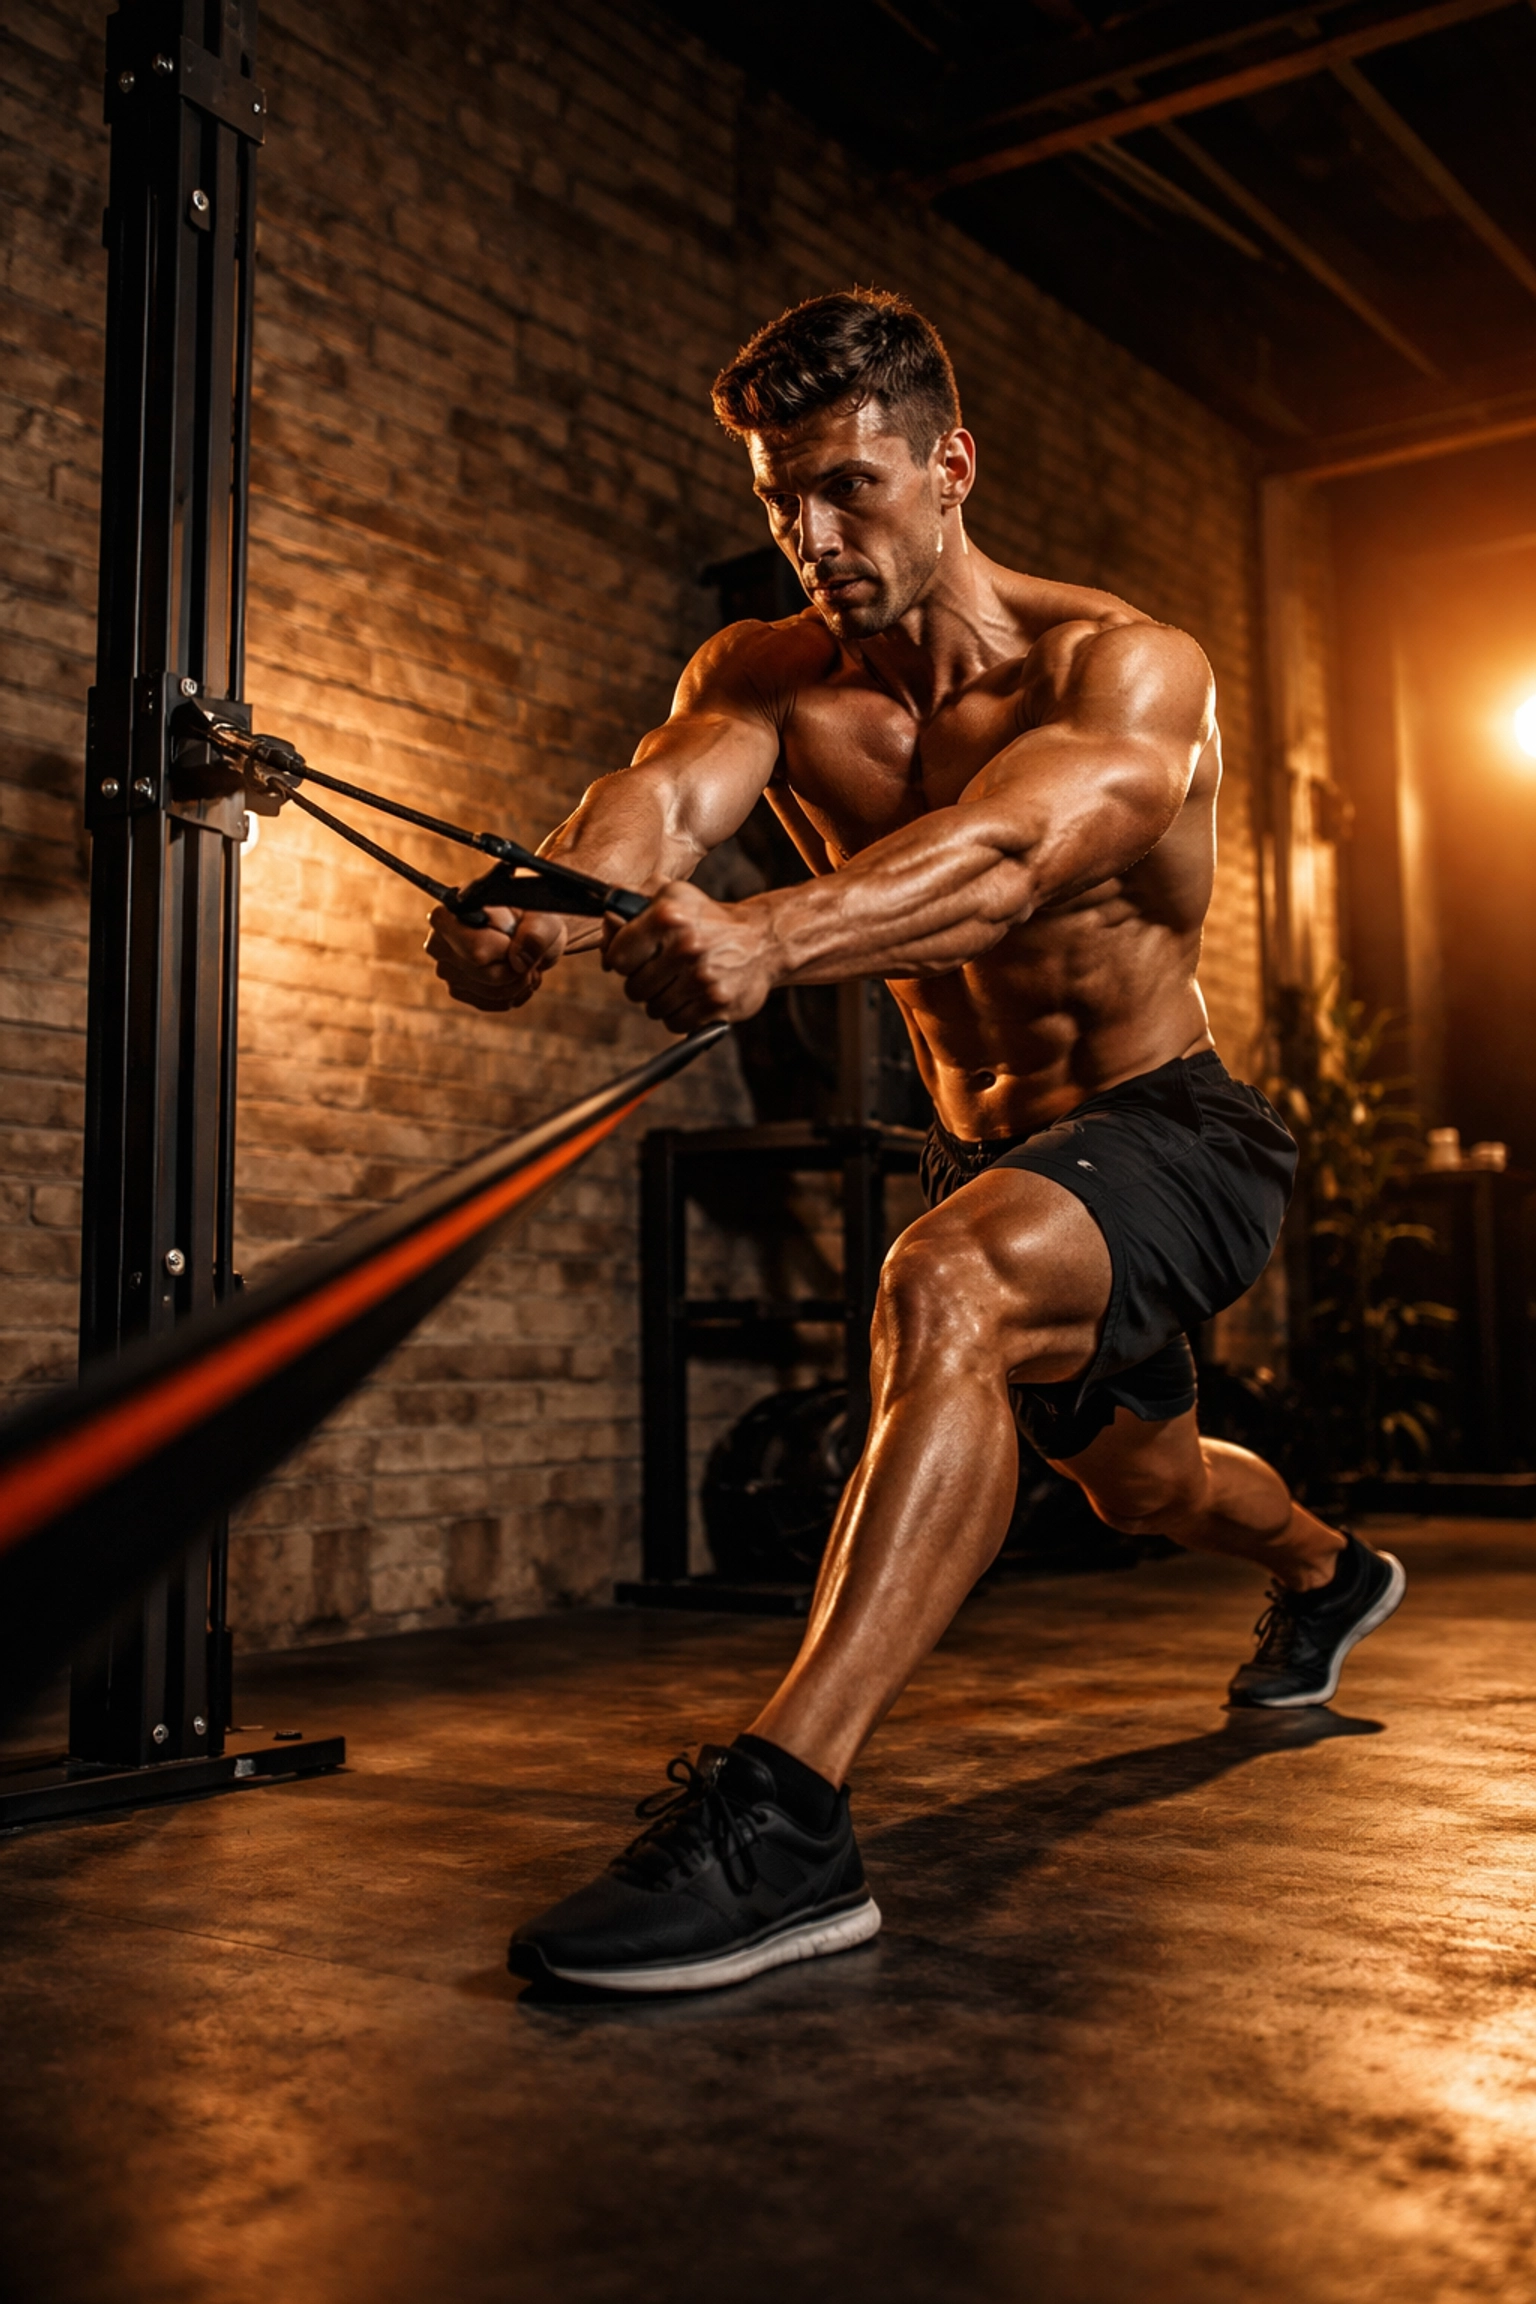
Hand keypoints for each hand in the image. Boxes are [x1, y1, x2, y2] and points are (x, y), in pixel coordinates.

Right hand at [424, 902, 566, 1010]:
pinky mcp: (457, 989)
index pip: (477, 951)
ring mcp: (446, 970)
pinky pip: (489, 1003)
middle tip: (529, 955)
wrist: (525, 929)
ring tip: (525, 964)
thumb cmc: (530, 917)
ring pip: (492, 992)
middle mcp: (440, 944)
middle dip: (518, 971)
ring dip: (518, 984)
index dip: (506, 951)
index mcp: (450, 915)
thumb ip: (536, 934)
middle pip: (488, 975)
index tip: (516, 939)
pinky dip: (510, 994)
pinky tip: (516, 977)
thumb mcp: (541, 917)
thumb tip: (519, 962)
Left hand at [604, 881, 774, 1031]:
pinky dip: (680, 1015)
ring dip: (662, 1000)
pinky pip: (675, 1023)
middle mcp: (686, 947)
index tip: (637, 957)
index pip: (617, 957)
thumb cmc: (709, 919)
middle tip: (664, 969)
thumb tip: (607, 919)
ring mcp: (703, 978)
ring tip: (682, 982)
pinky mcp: (717, 1004)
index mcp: (668, 916)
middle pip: (633, 988)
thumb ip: (632, 903)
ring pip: (653, 1009)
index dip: (623, 960)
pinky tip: (694, 997)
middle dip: (643, 981)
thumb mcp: (672, 897)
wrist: (763, 941)